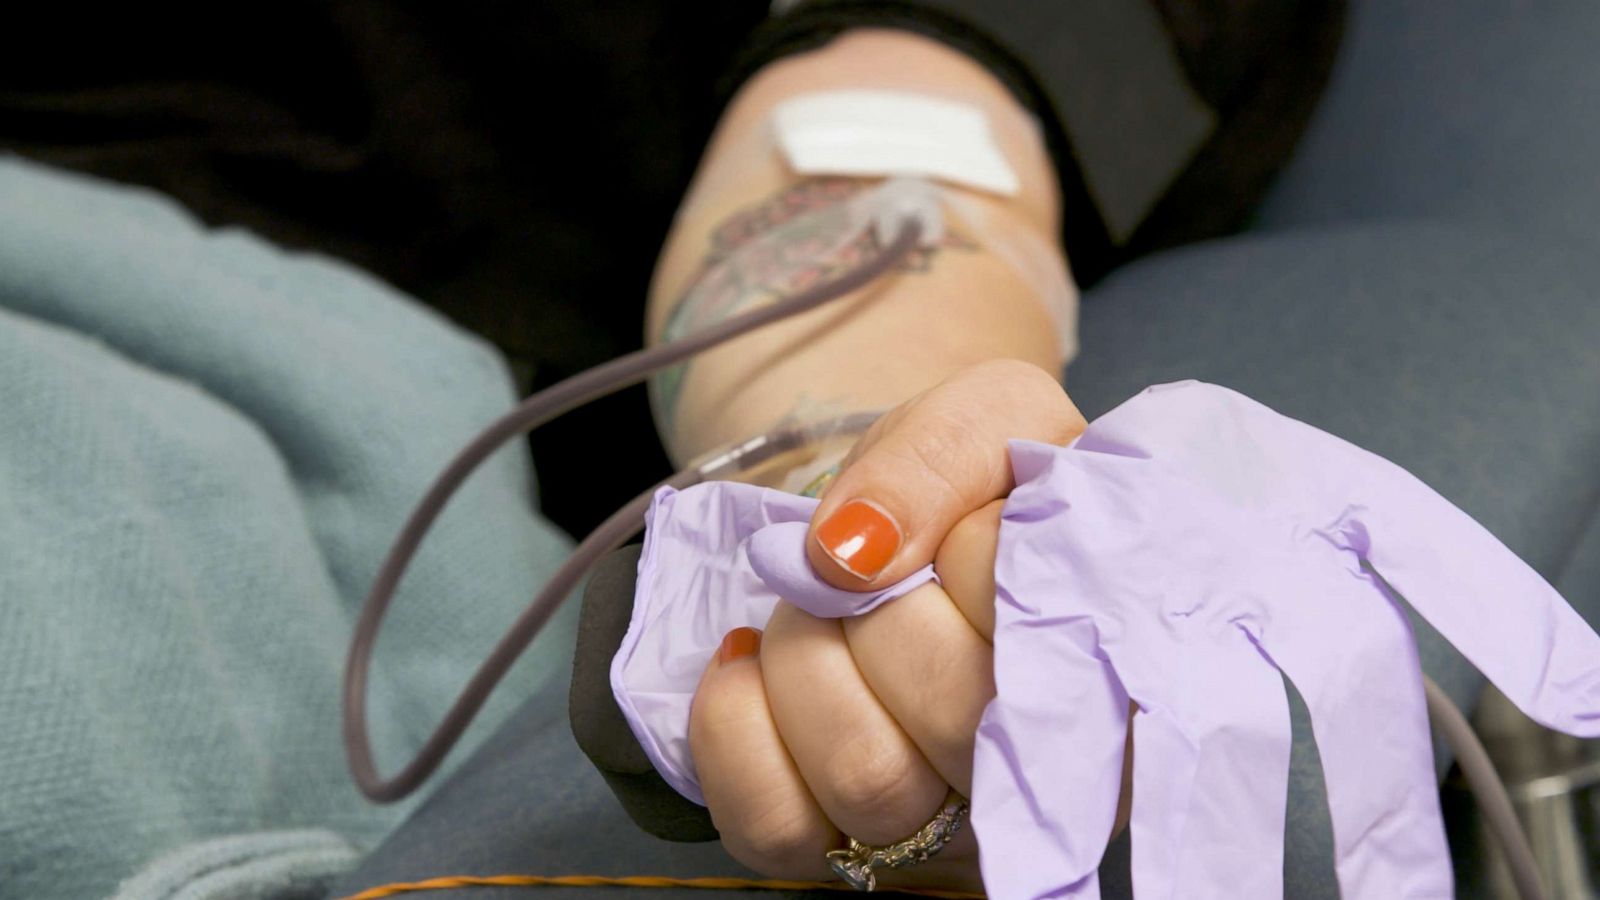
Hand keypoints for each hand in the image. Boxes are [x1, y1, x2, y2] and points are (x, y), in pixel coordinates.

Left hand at [688, 360, 1100, 889]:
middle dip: (878, 602)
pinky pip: (772, 821)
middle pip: (955, 714)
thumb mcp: (986, 418)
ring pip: (866, 773)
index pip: (1044, 630)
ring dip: (808, 653)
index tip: (962, 521)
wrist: (898, 526)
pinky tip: (753, 659)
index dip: (972, 548)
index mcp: (1121, 665)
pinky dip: (734, 719)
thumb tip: (848, 553)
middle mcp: (1050, 776)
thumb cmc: (969, 487)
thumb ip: (941, 454)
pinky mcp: (843, 845)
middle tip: (875, 563)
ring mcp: (949, 827)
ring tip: (821, 609)